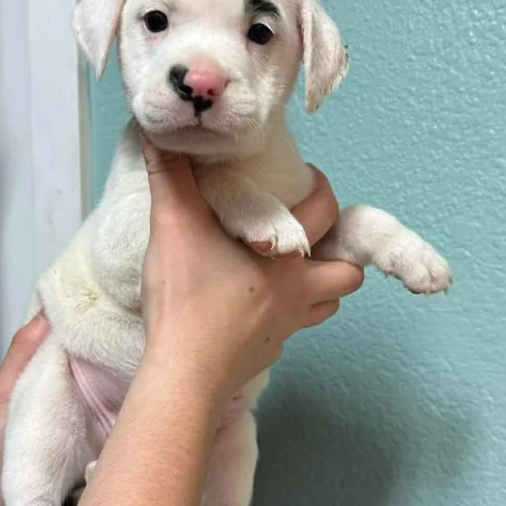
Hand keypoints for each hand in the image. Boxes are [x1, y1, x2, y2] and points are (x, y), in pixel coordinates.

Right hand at [139, 135, 363, 403]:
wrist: (182, 374)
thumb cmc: (188, 298)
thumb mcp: (174, 225)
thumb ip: (168, 175)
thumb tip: (158, 131)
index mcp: (287, 257)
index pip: (327, 212)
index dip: (323, 188)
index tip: (306, 178)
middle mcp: (298, 294)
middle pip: (348, 273)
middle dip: (338, 252)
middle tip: (306, 235)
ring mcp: (285, 329)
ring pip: (326, 305)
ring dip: (317, 286)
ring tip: (288, 269)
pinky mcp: (266, 354)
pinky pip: (291, 330)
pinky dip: (285, 314)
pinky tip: (254, 306)